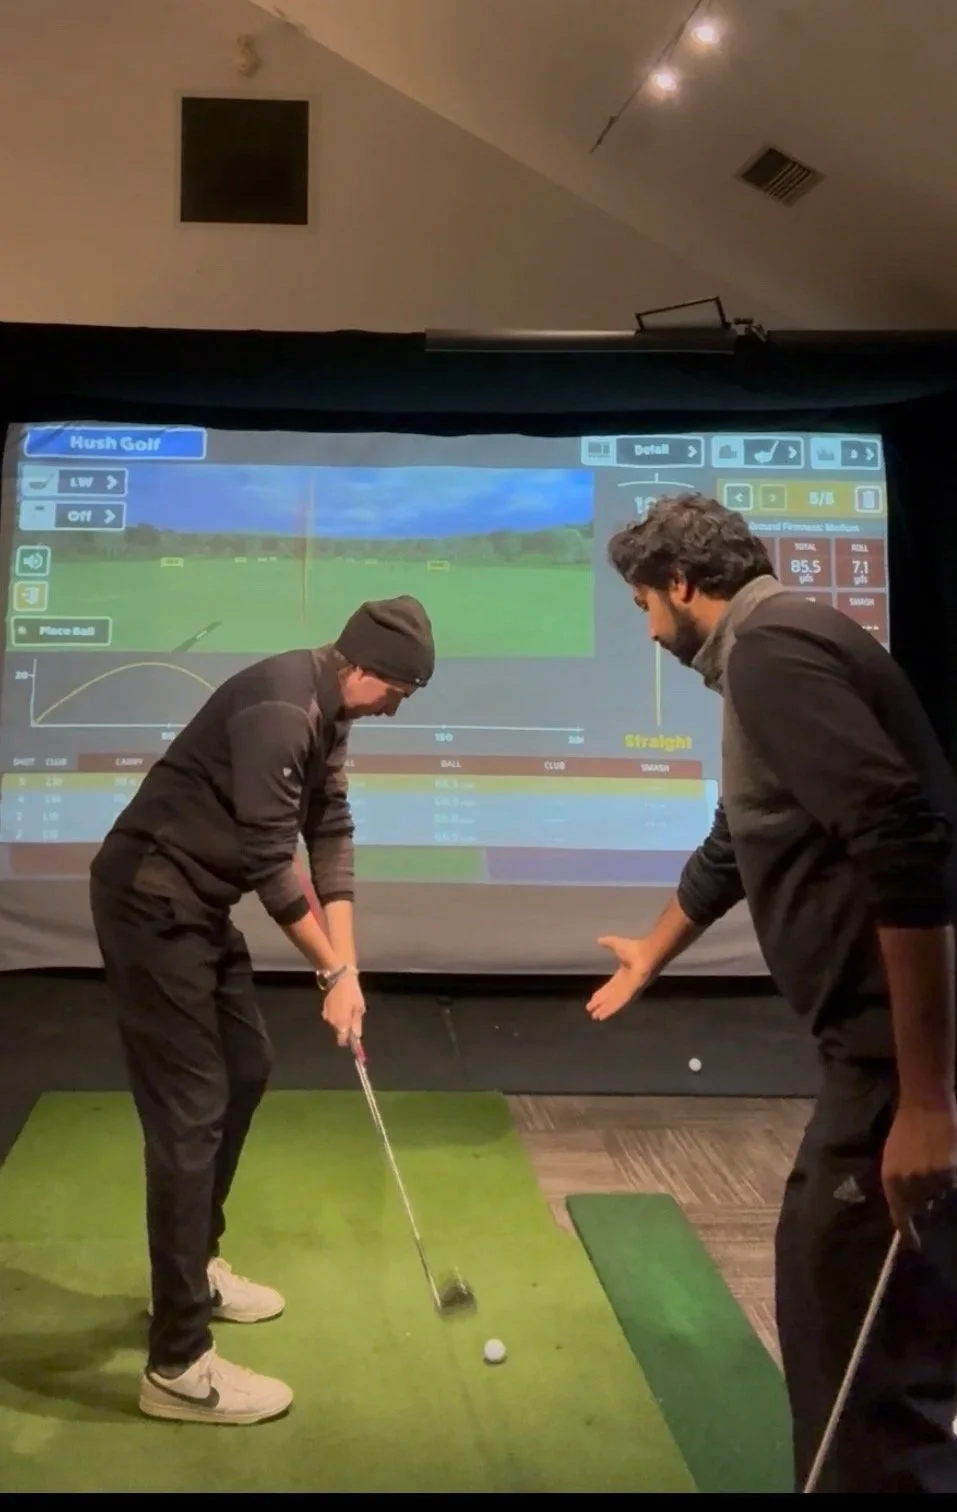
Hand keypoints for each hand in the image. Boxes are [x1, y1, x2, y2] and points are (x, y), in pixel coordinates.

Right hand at [321, 970, 364, 1047]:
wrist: (340, 979)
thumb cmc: (352, 994)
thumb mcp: (359, 1009)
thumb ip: (357, 1024)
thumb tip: (357, 1037)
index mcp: (342, 1024)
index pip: (342, 1041)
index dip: (349, 1042)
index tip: (354, 1038)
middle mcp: (332, 1022)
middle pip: (339, 1032)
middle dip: (346, 1028)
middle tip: (353, 1017)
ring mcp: (327, 1015)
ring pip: (335, 1024)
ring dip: (341, 1020)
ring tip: (348, 1008)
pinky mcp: (324, 1008)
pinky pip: (331, 1016)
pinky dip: (336, 1014)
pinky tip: (341, 1004)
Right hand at [586, 935, 657, 1020]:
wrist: (647, 953)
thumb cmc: (635, 949)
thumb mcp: (617, 945)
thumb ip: (608, 943)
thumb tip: (598, 940)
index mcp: (623, 975)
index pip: (610, 987)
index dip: (601, 994)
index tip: (592, 999)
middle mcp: (626, 984)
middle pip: (611, 997)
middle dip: (601, 1004)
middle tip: (590, 1011)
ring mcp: (629, 990)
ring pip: (614, 1002)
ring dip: (605, 1010)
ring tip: (595, 1017)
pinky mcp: (631, 993)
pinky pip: (619, 1003)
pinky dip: (611, 1010)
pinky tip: (603, 1015)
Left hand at [881, 1098, 956, 1243]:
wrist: (924, 1105)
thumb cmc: (906, 1131)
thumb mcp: (892, 1160)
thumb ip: (898, 1187)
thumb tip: (907, 1213)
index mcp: (891, 1180)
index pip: (901, 1218)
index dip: (909, 1235)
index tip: (915, 1246)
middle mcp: (910, 1183)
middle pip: (924, 1213)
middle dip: (929, 1216)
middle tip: (933, 1211)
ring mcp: (932, 1177)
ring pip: (942, 1201)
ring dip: (942, 1198)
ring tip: (939, 1186)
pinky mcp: (951, 1171)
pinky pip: (952, 1189)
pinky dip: (951, 1187)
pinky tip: (948, 1176)